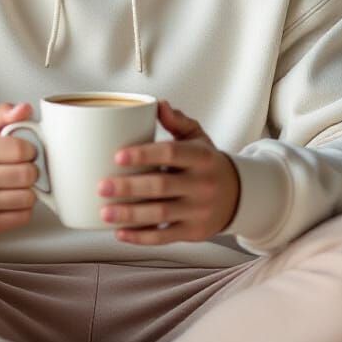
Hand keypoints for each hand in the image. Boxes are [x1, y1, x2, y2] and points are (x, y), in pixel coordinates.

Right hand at [0, 102, 39, 233]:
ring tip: (15, 184)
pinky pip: (24, 216)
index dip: (30, 149)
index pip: (21, 149)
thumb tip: (25, 109)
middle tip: (20, 168)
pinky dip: (23, 208)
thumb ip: (3, 114)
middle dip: (31, 169)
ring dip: (28, 190)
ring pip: (28, 197)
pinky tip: (11, 199)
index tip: (24, 151)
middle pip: (27, 174)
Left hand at [98, 100, 240, 243]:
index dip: (144, 154)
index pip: (171, 153)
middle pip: (161, 186)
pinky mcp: (194, 232)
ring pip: (160, 214)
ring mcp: (199, 210)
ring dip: (129, 215)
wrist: (239, 195)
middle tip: (101, 187)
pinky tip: (120, 233)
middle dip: (128, 188)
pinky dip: (140, 237)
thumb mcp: (199, 138)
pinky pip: (164, 237)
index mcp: (202, 157)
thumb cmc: (208, 163)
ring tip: (104, 212)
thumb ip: (178, 121)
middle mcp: (202, 184)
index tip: (118, 156)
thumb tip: (158, 104)